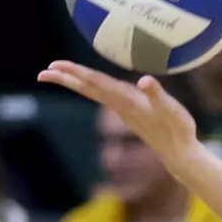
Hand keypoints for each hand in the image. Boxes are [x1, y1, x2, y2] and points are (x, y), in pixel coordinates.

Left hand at [38, 62, 199, 165]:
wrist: (178, 154)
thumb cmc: (179, 131)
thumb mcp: (173, 110)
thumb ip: (158, 95)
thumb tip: (144, 81)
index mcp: (128, 100)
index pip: (97, 83)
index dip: (76, 73)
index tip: (56, 66)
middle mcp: (121, 104)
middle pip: (88, 88)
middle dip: (66, 79)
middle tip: (43, 72)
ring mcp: (123, 109)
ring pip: (93, 92)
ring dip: (75, 82)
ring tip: (57, 74)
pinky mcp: (128, 112)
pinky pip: (102, 95)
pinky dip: (90, 87)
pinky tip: (86, 83)